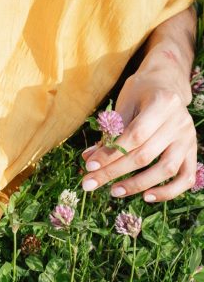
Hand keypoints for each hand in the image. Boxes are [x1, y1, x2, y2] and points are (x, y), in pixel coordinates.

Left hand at [81, 57, 197, 203]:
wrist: (167, 84)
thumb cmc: (141, 91)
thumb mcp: (124, 102)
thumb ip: (111, 130)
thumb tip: (90, 159)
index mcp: (162, 104)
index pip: (134, 136)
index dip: (111, 153)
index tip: (89, 166)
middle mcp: (180, 123)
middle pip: (146, 155)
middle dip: (115, 172)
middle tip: (90, 184)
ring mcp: (189, 139)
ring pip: (166, 170)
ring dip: (138, 184)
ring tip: (114, 191)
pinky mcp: (192, 152)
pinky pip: (185, 178)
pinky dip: (168, 191)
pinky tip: (146, 197)